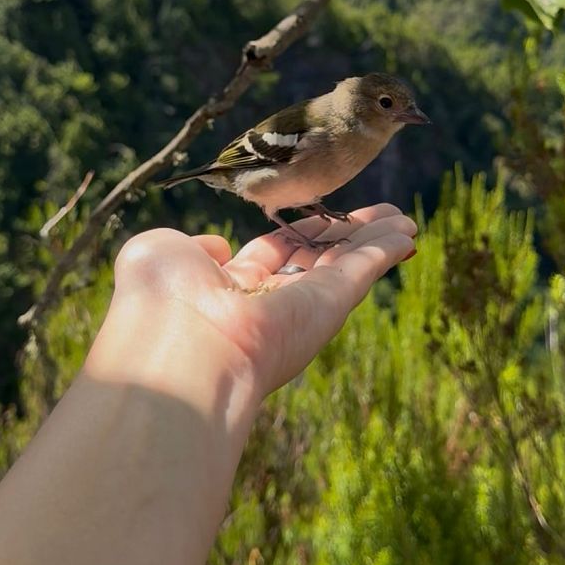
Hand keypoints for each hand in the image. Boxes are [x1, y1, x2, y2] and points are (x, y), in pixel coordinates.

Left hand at [109, 204, 416, 398]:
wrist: (180, 347)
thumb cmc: (157, 302)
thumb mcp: (160, 253)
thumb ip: (192, 245)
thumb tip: (218, 248)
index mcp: (227, 289)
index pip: (273, 255)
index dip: (298, 235)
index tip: (320, 218)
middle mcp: (269, 301)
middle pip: (317, 260)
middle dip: (346, 235)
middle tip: (376, 217)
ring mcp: (301, 306)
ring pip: (346, 265)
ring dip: (375, 240)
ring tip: (404, 221)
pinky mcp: (328, 306)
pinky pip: (363, 270)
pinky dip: (386, 249)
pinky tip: (406, 233)